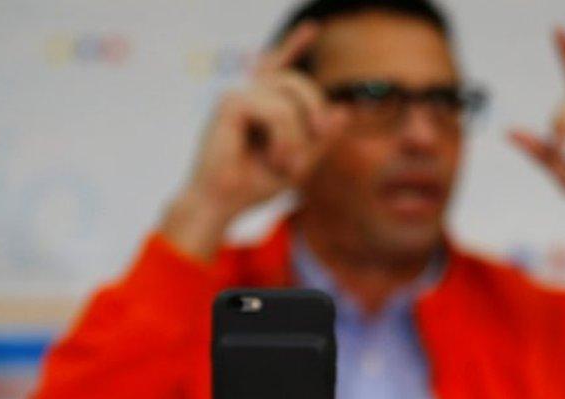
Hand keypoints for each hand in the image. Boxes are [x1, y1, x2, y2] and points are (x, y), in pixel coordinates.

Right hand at [160, 22, 348, 259]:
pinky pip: (276, 111)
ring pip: (289, 99)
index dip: (293, 45)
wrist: (223, 204)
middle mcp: (248, 94)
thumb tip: (342, 111)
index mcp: (261, 104)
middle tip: (317, 139)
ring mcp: (237, 95)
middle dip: (315, 109)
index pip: (278, 66)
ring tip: (285, 162)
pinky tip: (274, 158)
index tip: (312, 27)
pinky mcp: (230, 103)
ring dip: (297, 136)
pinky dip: (284, 138)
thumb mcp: (299, 162)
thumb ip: (320, 138)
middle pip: (297, 80)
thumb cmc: (254, 185)